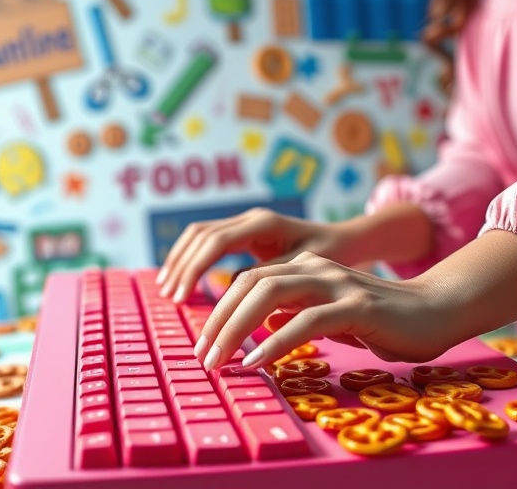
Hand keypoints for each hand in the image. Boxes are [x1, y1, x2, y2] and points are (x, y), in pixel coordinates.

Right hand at [158, 208, 354, 302]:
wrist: (347, 240)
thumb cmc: (334, 255)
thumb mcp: (305, 268)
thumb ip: (270, 275)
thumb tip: (232, 288)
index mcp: (265, 224)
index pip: (216, 242)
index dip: (195, 269)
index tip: (182, 296)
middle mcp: (251, 218)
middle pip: (201, 235)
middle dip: (182, 266)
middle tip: (170, 297)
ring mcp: (247, 223)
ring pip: (200, 235)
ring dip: (181, 261)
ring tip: (169, 291)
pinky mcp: (246, 233)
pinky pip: (209, 242)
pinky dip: (192, 260)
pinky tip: (184, 282)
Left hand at [193, 251, 457, 370]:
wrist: (438, 311)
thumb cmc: (383, 319)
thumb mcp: (330, 313)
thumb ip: (296, 312)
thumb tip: (257, 327)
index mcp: (307, 267)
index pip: (249, 280)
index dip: (220, 310)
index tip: (205, 344)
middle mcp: (317, 268)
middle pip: (251, 282)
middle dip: (218, 319)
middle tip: (201, 356)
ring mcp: (338, 285)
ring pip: (271, 294)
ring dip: (237, 329)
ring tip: (218, 362)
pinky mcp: (358, 307)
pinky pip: (307, 321)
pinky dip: (277, 342)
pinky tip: (257, 362)